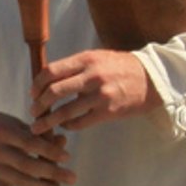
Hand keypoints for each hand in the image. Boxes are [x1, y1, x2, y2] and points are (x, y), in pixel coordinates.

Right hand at [0, 111, 71, 185]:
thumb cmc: (7, 130)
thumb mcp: (21, 126)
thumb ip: (40, 135)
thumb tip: (62, 140)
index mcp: (3, 132)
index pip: (29, 143)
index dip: (48, 150)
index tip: (67, 157)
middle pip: (26, 165)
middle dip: (51, 172)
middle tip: (73, 178)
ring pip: (20, 181)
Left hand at [31, 49, 151, 132]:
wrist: (153, 78)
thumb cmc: (120, 68)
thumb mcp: (97, 58)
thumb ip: (74, 67)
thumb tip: (45, 80)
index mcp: (86, 60)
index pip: (51, 71)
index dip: (37, 84)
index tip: (32, 93)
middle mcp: (92, 76)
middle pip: (53, 92)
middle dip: (38, 104)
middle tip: (33, 112)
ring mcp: (101, 95)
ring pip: (64, 112)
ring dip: (47, 122)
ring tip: (38, 127)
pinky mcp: (108, 111)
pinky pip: (79, 123)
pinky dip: (68, 126)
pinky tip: (65, 126)